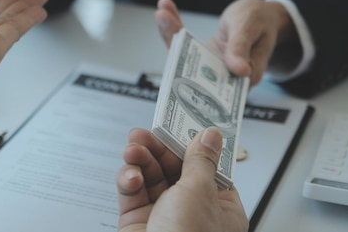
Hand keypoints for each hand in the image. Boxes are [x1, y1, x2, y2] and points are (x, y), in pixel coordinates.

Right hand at [117, 127, 247, 231]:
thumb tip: (210, 135)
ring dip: (139, 160)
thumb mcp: (199, 192)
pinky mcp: (137, 223)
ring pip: (149, 177)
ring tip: (132, 150)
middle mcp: (192, 211)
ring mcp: (163, 217)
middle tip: (143, 133)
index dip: (188, 144)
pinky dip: (128, 180)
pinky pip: (132, 193)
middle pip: (173, 167)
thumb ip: (199, 160)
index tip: (175, 124)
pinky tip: (129, 177)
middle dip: (156, 149)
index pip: (204, 165)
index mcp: (219, 207)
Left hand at [155, 0, 292, 86]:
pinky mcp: (201, 56)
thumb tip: (240, 70)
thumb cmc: (261, 21)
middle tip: (163, 18)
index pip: (215, 83)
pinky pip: (184, 44)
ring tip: (162, 11)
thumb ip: (242, 47)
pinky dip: (174, 26)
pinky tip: (166, 7)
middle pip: (192, 70)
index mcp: (243, 78)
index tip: (177, 57)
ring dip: (170, 33)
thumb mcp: (253, 27)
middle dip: (174, 45)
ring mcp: (210, 67)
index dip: (194, 76)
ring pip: (183, 56)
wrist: (260, 17)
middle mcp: (224, 77)